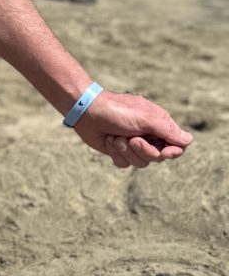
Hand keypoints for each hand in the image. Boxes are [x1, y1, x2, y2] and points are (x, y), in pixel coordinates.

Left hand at [74, 91, 192, 168]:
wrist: (86, 111)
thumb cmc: (116, 111)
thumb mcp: (144, 118)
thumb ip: (166, 130)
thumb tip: (189, 140)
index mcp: (158, 124)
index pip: (177, 145)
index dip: (172, 152)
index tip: (165, 152)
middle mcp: (148, 135)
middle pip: (158, 157)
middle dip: (144, 150)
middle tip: (132, 139)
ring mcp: (133, 144)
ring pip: (141, 163)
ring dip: (126, 151)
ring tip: (117, 137)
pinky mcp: (119, 152)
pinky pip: (125, 164)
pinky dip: (116, 154)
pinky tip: (109, 141)